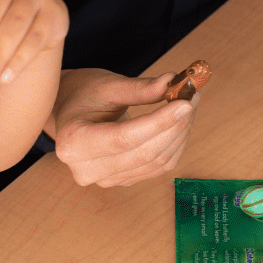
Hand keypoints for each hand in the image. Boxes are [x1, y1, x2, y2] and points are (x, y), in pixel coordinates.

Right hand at [47, 69, 197, 187]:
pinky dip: (175, 145)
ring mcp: (106, 179)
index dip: (158, 122)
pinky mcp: (123, 180)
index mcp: (73, 142)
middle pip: (143, 153)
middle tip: (193, 97)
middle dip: (174, 125)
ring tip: (188, 105)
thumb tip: (173, 83)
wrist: (70, 114)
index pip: (123, 138)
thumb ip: (140, 88)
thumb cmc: (82, 96)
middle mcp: (87, 168)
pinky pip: (158, 167)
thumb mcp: (107, 85)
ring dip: (179, 134)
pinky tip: (180, 124)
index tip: (184, 103)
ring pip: (155, 162)